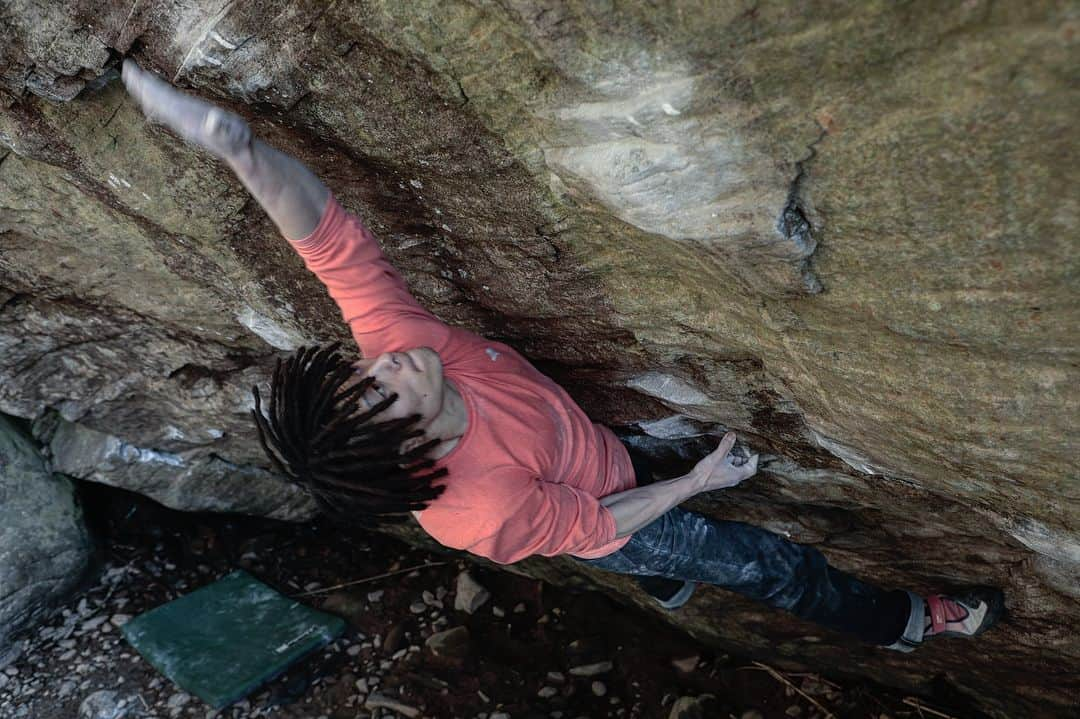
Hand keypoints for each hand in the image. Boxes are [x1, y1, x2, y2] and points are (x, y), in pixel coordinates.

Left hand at [121, 58, 251, 159]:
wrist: (239, 152)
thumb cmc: (238, 140)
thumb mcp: (233, 132)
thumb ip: (222, 127)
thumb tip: (212, 120)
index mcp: (187, 118)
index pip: (162, 99)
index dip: (148, 85)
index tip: (135, 73)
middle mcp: (181, 121)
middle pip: (155, 101)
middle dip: (140, 85)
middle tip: (126, 67)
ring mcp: (183, 122)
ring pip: (158, 104)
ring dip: (145, 91)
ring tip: (133, 77)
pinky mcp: (187, 121)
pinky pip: (166, 108)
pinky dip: (155, 99)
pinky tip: (150, 96)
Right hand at [690, 431, 758, 491]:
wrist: (694, 483)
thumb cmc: (706, 473)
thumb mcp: (718, 456)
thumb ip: (726, 445)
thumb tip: (732, 435)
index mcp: (737, 475)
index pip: (752, 468)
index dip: (754, 460)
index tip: (755, 452)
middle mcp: (733, 478)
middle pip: (744, 469)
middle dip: (744, 458)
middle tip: (744, 449)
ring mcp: (726, 479)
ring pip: (735, 469)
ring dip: (735, 460)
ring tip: (732, 451)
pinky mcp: (719, 478)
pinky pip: (728, 470)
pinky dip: (728, 463)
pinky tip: (722, 457)